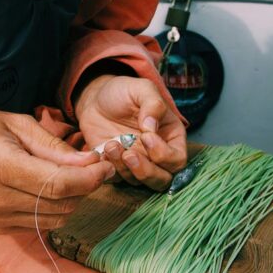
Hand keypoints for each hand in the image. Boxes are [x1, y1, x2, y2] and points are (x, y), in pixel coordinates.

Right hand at [0, 107, 113, 232]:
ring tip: (74, 175)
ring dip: (72, 199)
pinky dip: (53, 207)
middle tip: (95, 166)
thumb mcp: (16, 123)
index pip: (57, 183)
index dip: (90, 178)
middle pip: (60, 204)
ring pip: (55, 218)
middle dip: (86, 186)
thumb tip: (90, 162)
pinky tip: (49, 186)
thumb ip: (54, 146)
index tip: (106, 166)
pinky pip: (39, 223)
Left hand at [75, 75, 186, 190]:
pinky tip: (102, 151)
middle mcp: (156, 155)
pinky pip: (115, 179)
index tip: (146, 136)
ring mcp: (136, 163)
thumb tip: (152, 127)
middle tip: (129, 154)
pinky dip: (109, 170)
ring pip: (138, 182)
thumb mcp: (141, 89)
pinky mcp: (116, 167)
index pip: (177, 160)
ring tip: (111, 145)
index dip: (163, 154)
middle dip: (146, 172)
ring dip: (124, 168)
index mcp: (170, 138)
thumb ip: (153, 104)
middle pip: (162, 180)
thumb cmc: (123, 93)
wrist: (96, 99)